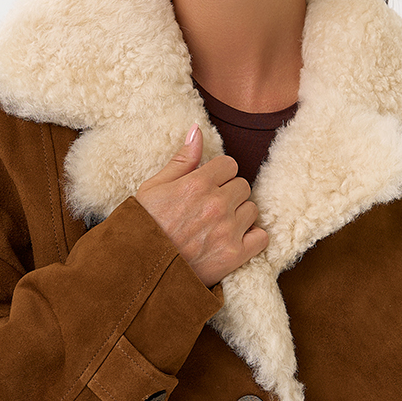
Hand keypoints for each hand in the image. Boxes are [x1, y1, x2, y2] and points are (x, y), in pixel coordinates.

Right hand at [136, 124, 268, 287]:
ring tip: (218, 227)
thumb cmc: (142, 228)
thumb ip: (181, 159)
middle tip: (210, 210)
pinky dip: (252, 238)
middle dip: (229, 194)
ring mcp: (228, 230)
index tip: (207, 187)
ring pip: (252, 209)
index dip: (218, 175)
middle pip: (242, 186)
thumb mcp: (154, 187)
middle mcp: (216, 204)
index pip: (229, 165)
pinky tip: (234, 241)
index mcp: (197, 183)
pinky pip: (262, 237)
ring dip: (239, 216)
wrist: (139, 270)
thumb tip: (197, 129)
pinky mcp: (235, 255)